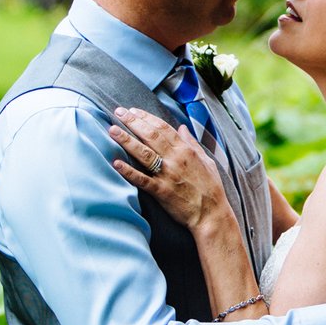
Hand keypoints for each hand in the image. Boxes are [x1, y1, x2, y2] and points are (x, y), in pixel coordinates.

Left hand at [109, 106, 227, 226]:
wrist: (212, 213)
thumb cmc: (210, 187)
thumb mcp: (206, 160)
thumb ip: (192, 143)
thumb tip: (182, 127)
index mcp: (186, 150)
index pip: (163, 128)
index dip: (146, 117)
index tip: (133, 111)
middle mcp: (176, 159)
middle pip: (151, 135)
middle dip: (133, 122)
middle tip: (118, 112)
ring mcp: (168, 175)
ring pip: (144, 153)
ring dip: (127, 140)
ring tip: (112, 130)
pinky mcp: (162, 191)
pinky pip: (142, 179)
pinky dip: (129, 171)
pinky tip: (116, 163)